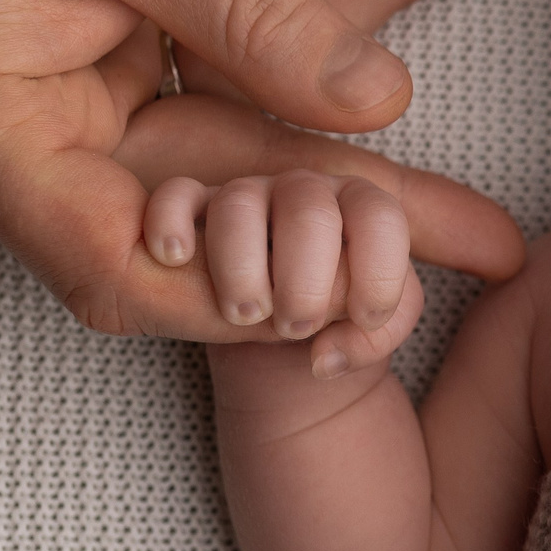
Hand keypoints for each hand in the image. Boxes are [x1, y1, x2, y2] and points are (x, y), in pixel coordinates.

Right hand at [0, 0, 521, 336]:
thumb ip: (260, 15)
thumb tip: (383, 105)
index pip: (121, 269)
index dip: (254, 288)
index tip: (381, 290)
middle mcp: (1, 138)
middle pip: (201, 209)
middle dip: (354, 202)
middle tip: (490, 231)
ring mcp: (47, 98)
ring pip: (228, 123)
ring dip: (350, 73)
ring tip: (487, 41)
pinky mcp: (90, 53)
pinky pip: (211, 58)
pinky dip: (299, 6)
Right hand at [143, 171, 424, 378]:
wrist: (284, 323)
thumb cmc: (336, 314)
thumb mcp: (372, 327)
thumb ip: (372, 338)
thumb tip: (322, 359)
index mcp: (360, 208)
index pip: (381, 217)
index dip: (378, 274)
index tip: (363, 319)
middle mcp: (306, 191)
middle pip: (309, 212)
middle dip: (304, 282)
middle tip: (296, 328)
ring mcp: (248, 194)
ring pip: (239, 204)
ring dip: (240, 268)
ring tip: (245, 315)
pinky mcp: (195, 208)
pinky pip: (175, 196)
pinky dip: (170, 223)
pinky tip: (176, 260)